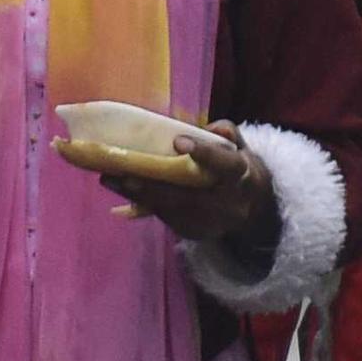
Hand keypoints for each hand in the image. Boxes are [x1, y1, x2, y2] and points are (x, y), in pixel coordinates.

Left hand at [103, 123, 273, 243]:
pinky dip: (141, 202)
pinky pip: (163, 217)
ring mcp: (208, 222)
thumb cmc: (238, 171)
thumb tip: (208, 128)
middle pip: (186, 195)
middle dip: (152, 185)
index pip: (224, 164)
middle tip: (123, 171)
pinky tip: (121, 188)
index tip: (179, 142)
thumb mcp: (241, 149)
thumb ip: (226, 134)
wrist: (252, 211)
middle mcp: (226, 202)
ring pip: (168, 208)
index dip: (203, 154)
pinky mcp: (193, 232)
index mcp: (240, 175)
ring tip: (109, 178)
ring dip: (136, 194)